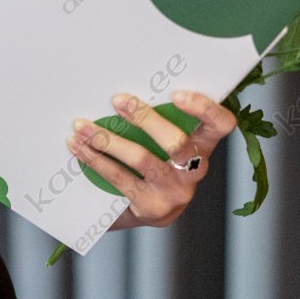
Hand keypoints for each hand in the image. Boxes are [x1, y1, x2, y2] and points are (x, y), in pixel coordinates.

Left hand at [66, 90, 237, 230]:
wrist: (140, 210)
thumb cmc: (151, 162)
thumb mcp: (163, 141)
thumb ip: (158, 119)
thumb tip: (125, 88)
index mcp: (203, 146)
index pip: (220, 125)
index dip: (204, 108)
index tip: (175, 93)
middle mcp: (195, 171)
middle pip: (178, 142)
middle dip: (145, 118)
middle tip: (116, 100)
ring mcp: (175, 192)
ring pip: (142, 159)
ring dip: (107, 139)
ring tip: (81, 126)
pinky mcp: (152, 208)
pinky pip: (120, 178)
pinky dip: (95, 159)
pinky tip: (79, 147)